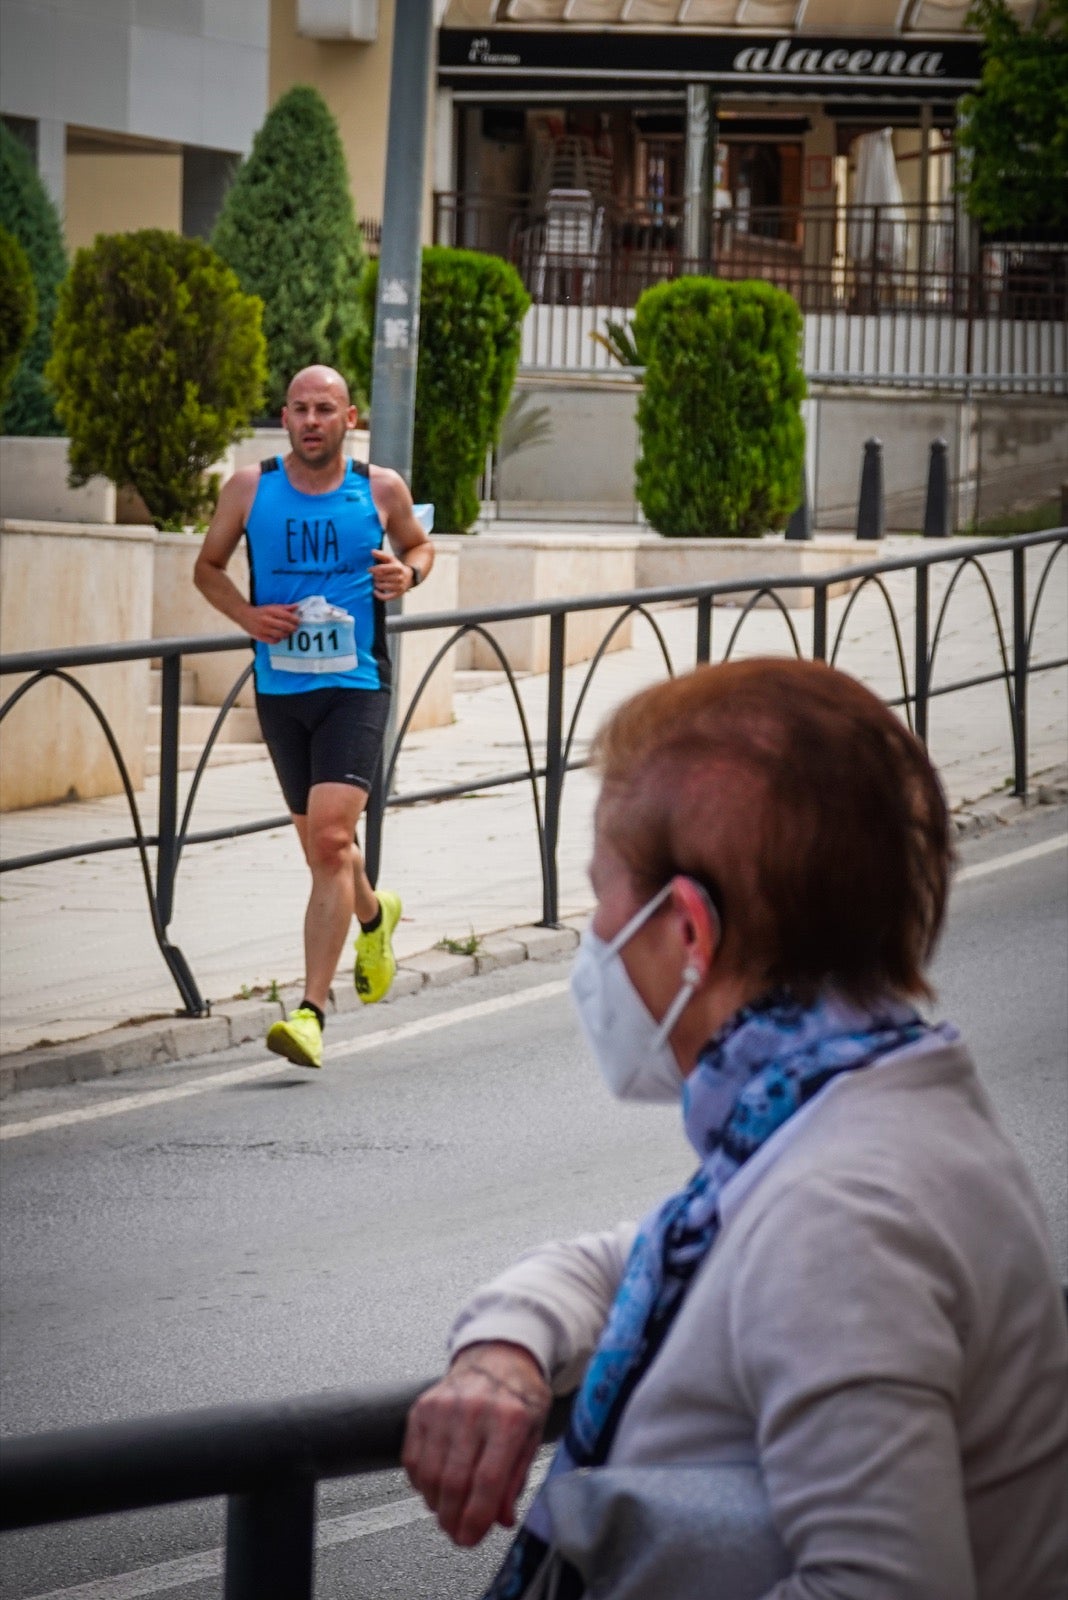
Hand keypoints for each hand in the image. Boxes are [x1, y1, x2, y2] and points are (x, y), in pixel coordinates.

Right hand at [245, 604, 299, 643]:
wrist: (244, 615)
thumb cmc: (260, 611)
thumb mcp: (271, 607)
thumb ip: (284, 607)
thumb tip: (296, 606)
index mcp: (270, 611)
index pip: (286, 616)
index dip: (294, 619)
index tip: (298, 621)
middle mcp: (266, 620)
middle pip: (284, 626)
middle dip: (292, 628)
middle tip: (295, 628)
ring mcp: (263, 629)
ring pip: (280, 635)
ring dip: (287, 634)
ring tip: (288, 633)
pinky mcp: (260, 636)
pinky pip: (273, 641)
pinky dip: (278, 640)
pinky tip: (279, 637)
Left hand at [370, 545, 412, 599]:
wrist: (409, 577)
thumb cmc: (396, 567)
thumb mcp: (391, 559)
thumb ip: (381, 554)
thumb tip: (372, 551)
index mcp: (398, 568)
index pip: (382, 569)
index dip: (373, 569)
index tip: (369, 570)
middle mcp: (400, 578)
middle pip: (381, 578)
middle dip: (375, 577)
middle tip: (374, 576)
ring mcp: (399, 587)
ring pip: (383, 586)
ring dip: (376, 584)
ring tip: (376, 581)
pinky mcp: (398, 594)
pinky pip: (386, 597)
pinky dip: (379, 595)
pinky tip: (375, 591)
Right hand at [402, 1343, 551, 1547]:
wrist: (497, 1355)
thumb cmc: (519, 1395)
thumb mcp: (533, 1434)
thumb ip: (516, 1478)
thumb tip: (501, 1519)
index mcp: (509, 1418)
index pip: (487, 1481)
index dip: (476, 1519)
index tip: (471, 1538)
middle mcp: (474, 1410)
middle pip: (454, 1483)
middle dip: (453, 1520)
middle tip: (457, 1533)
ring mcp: (443, 1407)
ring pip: (429, 1475)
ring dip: (435, 1505)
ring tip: (447, 1513)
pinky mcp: (422, 1408)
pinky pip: (412, 1459)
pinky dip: (420, 1483)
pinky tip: (433, 1487)